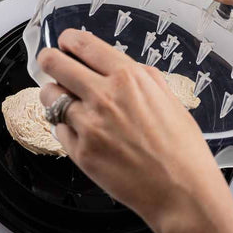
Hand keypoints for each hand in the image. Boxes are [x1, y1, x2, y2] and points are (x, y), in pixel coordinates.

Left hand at [38, 29, 232, 232]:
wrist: (182, 192)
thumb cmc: (182, 148)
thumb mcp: (168, 97)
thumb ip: (140, 76)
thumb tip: (117, 66)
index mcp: (128, 78)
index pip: (83, 44)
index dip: (69, 39)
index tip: (66, 41)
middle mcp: (104, 96)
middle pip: (55, 64)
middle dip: (50, 59)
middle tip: (51, 62)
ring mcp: (89, 125)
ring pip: (49, 96)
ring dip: (55, 95)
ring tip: (67, 101)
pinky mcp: (80, 152)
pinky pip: (59, 129)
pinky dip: (66, 127)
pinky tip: (83, 132)